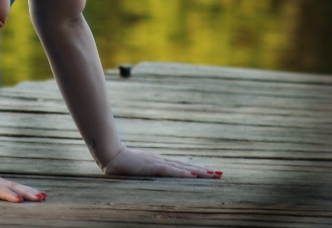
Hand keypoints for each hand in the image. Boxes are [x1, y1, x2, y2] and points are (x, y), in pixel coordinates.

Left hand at [0, 162, 46, 202]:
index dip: (6, 194)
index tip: (18, 199)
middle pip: (12, 187)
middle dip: (25, 193)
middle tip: (39, 198)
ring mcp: (2, 183)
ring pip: (18, 187)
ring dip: (31, 192)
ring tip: (43, 198)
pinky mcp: (6, 186)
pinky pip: (20, 189)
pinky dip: (31, 192)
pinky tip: (42, 197)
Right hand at [102, 146, 221, 178]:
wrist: (110, 155)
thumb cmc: (120, 163)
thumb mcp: (137, 169)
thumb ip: (145, 171)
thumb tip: (150, 174)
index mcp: (159, 162)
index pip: (182, 167)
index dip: (197, 170)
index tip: (211, 173)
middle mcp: (162, 161)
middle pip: (187, 166)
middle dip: (205, 171)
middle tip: (221, 174)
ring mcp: (158, 163)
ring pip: (183, 168)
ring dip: (199, 172)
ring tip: (213, 174)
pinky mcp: (152, 166)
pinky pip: (170, 170)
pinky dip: (182, 173)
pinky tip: (192, 175)